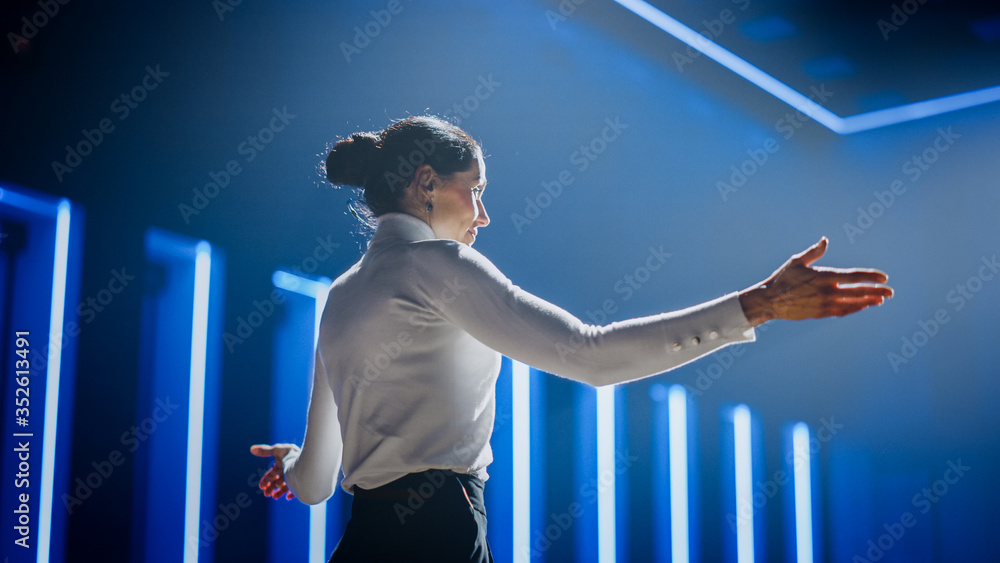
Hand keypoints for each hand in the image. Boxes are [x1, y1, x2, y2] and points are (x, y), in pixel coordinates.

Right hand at [250, 443, 298, 499]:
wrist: (307, 458)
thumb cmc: (291, 453)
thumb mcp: (277, 451)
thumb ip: (265, 451)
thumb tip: (251, 449)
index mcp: (282, 465)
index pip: (272, 474)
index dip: (266, 480)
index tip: (261, 486)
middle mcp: (288, 471)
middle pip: (277, 482)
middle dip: (271, 488)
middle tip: (266, 494)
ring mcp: (295, 476)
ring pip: (285, 487)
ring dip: (279, 492)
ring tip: (274, 497)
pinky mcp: (302, 482)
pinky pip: (297, 490)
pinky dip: (292, 494)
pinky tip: (288, 497)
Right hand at [739, 237, 893, 325]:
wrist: (770, 301)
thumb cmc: (782, 278)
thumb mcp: (797, 261)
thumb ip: (814, 251)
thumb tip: (825, 240)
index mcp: (824, 276)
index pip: (853, 276)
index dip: (871, 277)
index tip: (884, 277)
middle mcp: (827, 292)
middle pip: (858, 292)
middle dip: (876, 291)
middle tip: (891, 292)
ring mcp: (824, 304)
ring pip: (853, 304)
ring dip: (868, 301)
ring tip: (880, 300)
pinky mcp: (820, 313)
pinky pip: (842, 312)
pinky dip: (855, 309)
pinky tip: (863, 306)